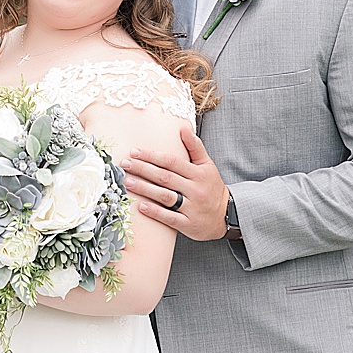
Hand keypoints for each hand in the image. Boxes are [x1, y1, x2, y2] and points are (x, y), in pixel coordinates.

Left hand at [122, 125, 228, 240]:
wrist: (227, 215)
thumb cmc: (211, 186)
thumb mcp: (207, 165)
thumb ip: (195, 146)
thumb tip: (183, 127)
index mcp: (199, 173)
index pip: (172, 162)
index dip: (152, 156)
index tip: (134, 152)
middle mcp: (195, 189)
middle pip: (165, 177)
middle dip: (143, 170)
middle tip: (124, 164)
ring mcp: (192, 208)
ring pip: (165, 196)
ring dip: (144, 189)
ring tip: (127, 182)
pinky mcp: (189, 224)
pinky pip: (170, 217)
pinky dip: (155, 212)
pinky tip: (140, 206)